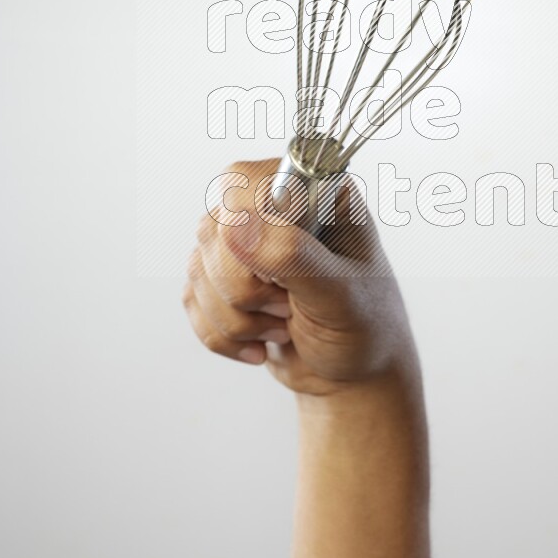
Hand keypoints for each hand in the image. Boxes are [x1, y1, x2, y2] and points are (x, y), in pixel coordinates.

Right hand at [183, 159, 415, 396]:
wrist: (354, 375)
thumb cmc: (364, 326)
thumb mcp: (340, 292)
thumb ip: (292, 255)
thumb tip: (235, 227)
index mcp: (315, 193)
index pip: (243, 182)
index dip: (246, 233)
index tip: (279, 279)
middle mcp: (276, 208)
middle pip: (214, 229)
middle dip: (245, 288)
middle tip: (288, 307)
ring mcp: (246, 242)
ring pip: (199, 268)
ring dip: (237, 318)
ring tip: (284, 325)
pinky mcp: (224, 277)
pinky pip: (192, 299)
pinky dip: (223, 334)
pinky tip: (262, 342)